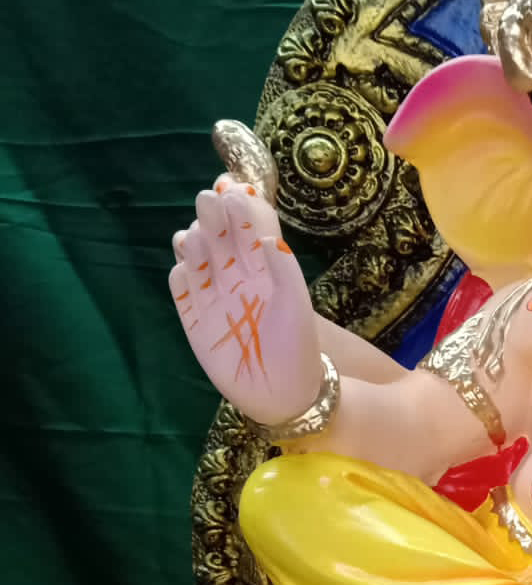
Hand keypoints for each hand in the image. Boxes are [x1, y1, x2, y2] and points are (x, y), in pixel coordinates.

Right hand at [169, 175, 322, 425]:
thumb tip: (267, 236)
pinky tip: (185, 269)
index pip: (249, 228)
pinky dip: (181, 276)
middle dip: (213, 214)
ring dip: (194, 242)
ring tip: (196, 237)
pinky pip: (182, 288)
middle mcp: (236, 275)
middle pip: (220, 235)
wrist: (281, 393)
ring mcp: (214, 295)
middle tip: (209, 200)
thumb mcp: (296, 305)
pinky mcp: (195, 318)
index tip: (234, 190)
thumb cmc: (296, 347)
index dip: (241, 208)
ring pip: (197, 256)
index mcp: (265, 267)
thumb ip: (283, 269)